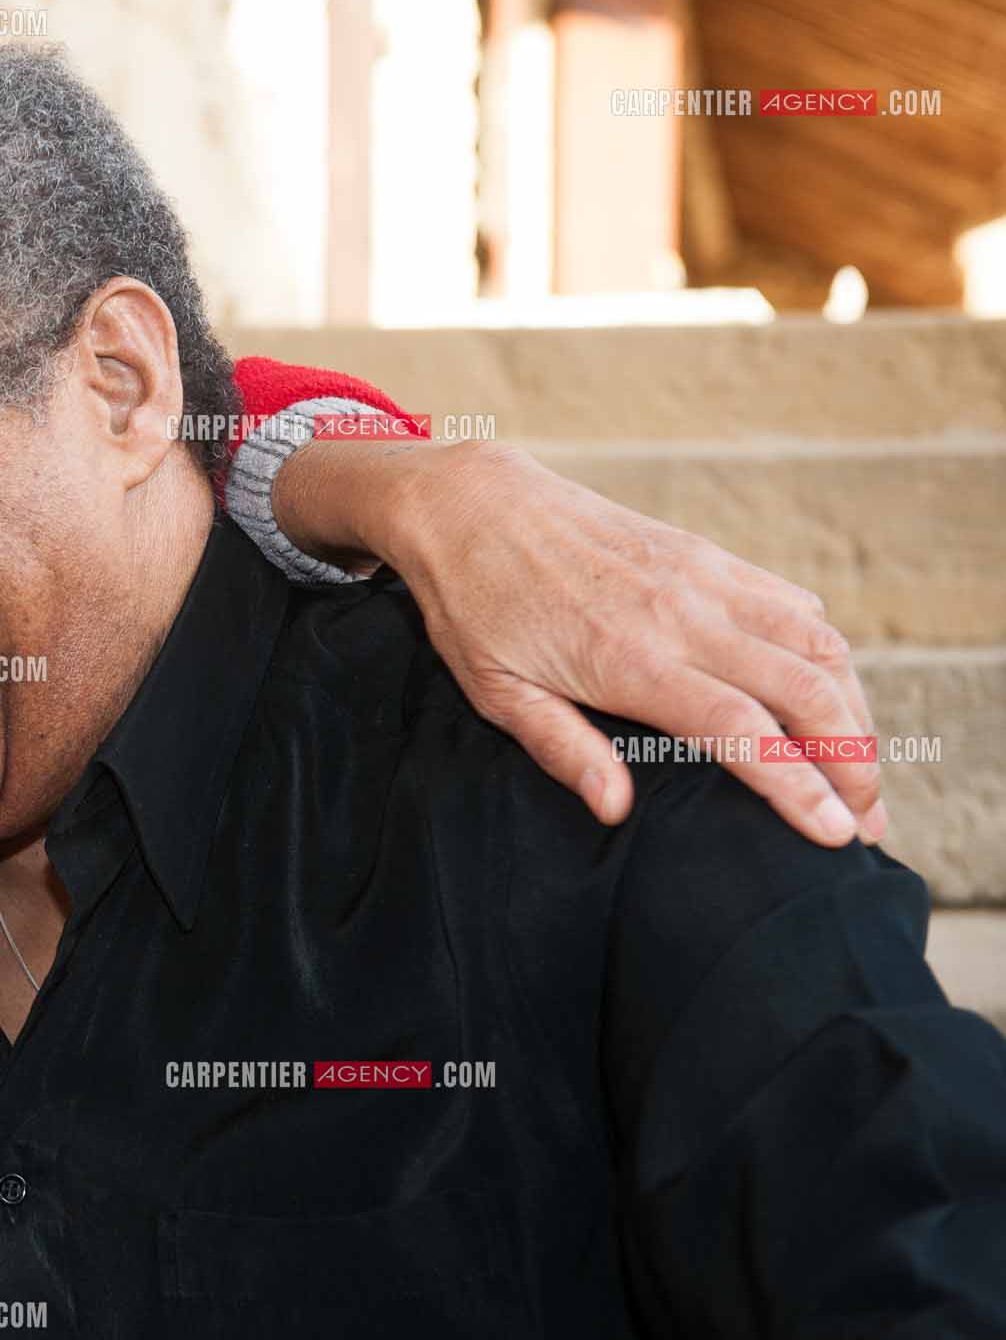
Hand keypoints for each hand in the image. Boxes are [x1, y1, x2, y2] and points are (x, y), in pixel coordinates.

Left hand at [381, 441, 882, 847]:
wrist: (473, 503)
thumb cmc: (474, 606)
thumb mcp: (494, 690)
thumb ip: (560, 749)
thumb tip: (616, 811)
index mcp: (629, 660)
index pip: (742, 731)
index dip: (800, 786)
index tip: (837, 835)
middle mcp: (682, 615)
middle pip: (806, 692)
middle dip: (853, 763)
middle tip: (867, 824)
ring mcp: (702, 579)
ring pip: (817, 647)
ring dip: (856, 712)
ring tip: (863, 772)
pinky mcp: (707, 556)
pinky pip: (793, 606)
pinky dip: (829, 657)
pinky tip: (834, 698)